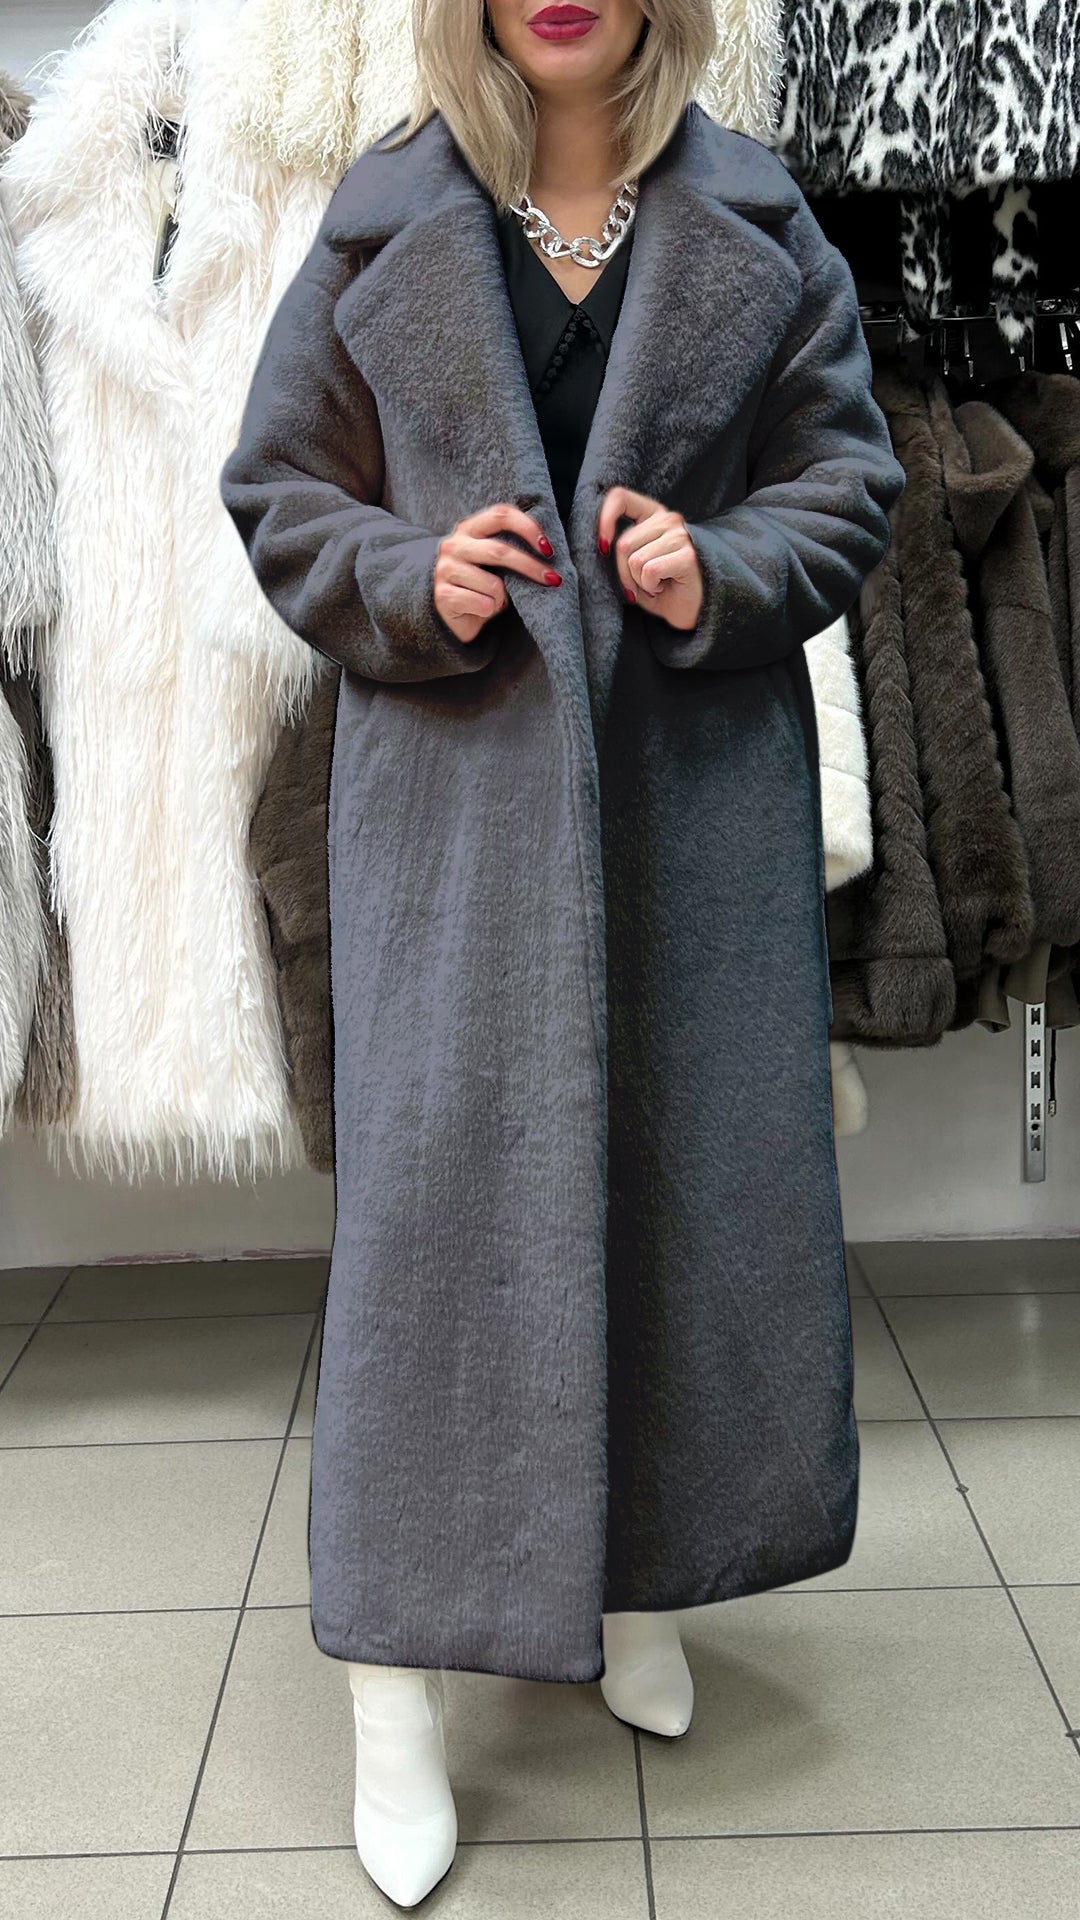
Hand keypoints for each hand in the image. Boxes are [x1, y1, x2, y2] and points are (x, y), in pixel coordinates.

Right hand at [433, 503, 560, 642]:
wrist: (453, 616)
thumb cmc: (482, 586)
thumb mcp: (496, 563)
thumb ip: (511, 549)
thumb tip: (547, 552)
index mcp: (469, 528)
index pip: (501, 515)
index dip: (528, 528)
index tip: (549, 549)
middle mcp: (453, 544)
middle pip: (500, 551)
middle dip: (531, 567)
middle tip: (554, 579)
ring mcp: (445, 569)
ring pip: (493, 585)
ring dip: (503, 598)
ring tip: (497, 600)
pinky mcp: (442, 596)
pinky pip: (483, 605)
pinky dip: (490, 611)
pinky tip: (482, 610)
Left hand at [597, 487, 703, 631]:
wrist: (690, 611)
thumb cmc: (661, 589)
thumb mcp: (634, 564)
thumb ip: (621, 549)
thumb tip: (601, 544)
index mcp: (653, 515)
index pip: (620, 498)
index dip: (604, 519)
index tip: (602, 546)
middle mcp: (669, 519)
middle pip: (623, 543)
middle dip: (624, 572)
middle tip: (641, 583)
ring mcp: (680, 536)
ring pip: (635, 560)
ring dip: (639, 582)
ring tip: (655, 584)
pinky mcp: (687, 556)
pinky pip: (649, 571)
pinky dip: (650, 586)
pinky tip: (663, 587)